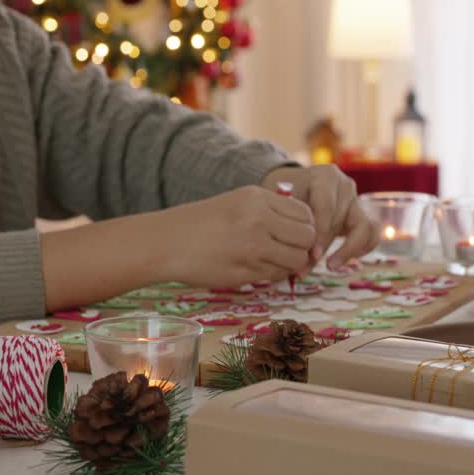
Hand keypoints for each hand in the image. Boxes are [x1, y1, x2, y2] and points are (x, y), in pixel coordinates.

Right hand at [151, 185, 316, 287]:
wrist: (166, 243)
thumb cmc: (201, 223)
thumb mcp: (237, 202)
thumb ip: (270, 210)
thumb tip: (305, 230)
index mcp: (256, 198)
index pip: (305, 213)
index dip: (306, 226)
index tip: (295, 234)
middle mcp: (258, 220)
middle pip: (307, 237)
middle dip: (303, 247)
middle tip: (289, 251)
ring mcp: (252, 248)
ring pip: (296, 260)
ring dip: (290, 264)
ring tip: (272, 261)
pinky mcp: (245, 272)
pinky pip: (276, 276)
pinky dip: (273, 275)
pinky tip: (257, 268)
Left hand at [261, 165, 377, 267]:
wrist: (296, 185)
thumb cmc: (288, 194)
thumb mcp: (286, 204)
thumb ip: (294, 228)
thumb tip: (301, 268)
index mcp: (326, 176)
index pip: (326, 208)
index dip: (320, 233)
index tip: (312, 255)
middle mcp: (346, 185)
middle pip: (342, 219)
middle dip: (327, 245)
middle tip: (312, 264)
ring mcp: (357, 199)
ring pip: (366, 226)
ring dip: (350, 249)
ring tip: (332, 265)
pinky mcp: (363, 214)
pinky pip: (372, 233)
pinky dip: (362, 248)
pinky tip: (343, 259)